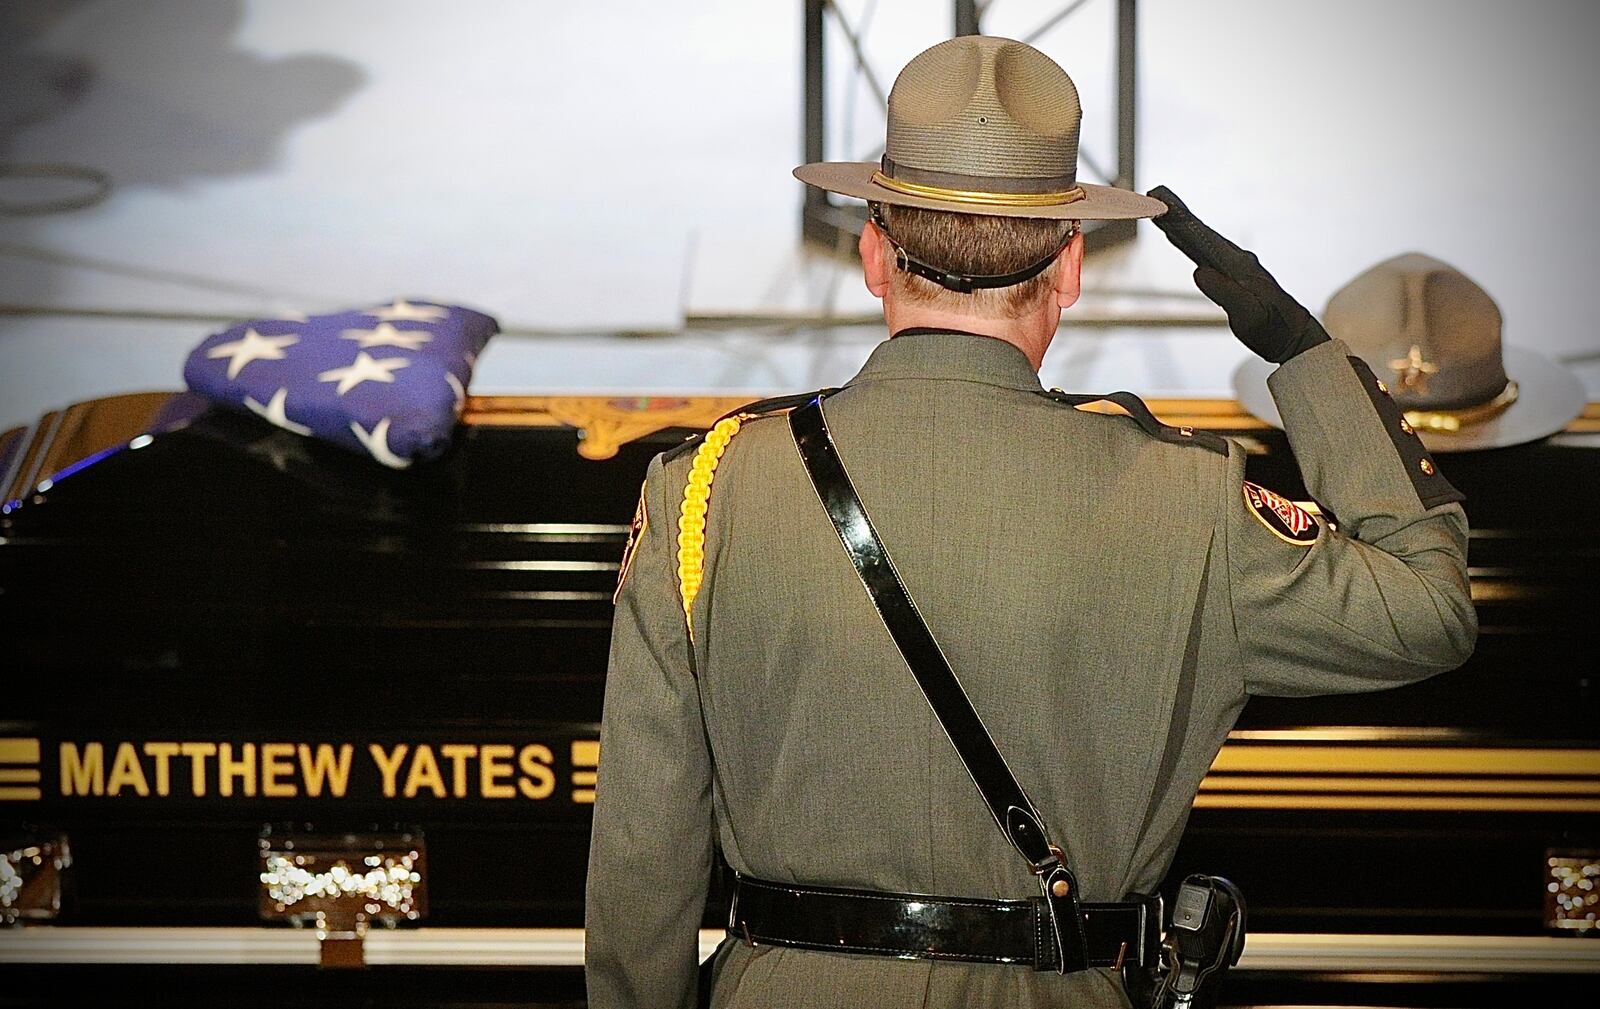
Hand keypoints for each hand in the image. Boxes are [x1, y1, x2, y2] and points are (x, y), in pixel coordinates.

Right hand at [1148, 186, 1329, 363]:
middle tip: (1153, 193)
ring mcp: (1232, 266)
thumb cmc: (1273, 327)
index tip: (1162, 201)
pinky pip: (1203, 253)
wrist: (1292, 336)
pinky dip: (1187, 241)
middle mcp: (1234, 259)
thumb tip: (1199, 271)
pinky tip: (1176, 236)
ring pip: (1199, 240)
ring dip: (1178, 224)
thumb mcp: (1248, 315)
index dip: (1180, 218)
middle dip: (1175, 213)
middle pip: (1199, 232)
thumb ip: (1224, 292)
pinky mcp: (1230, 276)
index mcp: (1236, 264)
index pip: (1203, 236)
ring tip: (1158, 210)